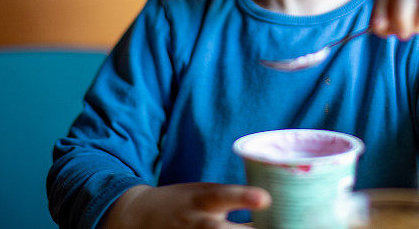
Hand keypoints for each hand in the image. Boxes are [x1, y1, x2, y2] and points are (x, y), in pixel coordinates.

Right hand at [101, 182, 270, 228]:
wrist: (139, 217)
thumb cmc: (184, 203)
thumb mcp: (205, 193)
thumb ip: (234, 199)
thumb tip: (275, 208)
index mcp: (202, 201)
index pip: (223, 196)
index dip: (244, 197)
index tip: (264, 199)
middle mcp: (196, 224)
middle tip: (279, 228)